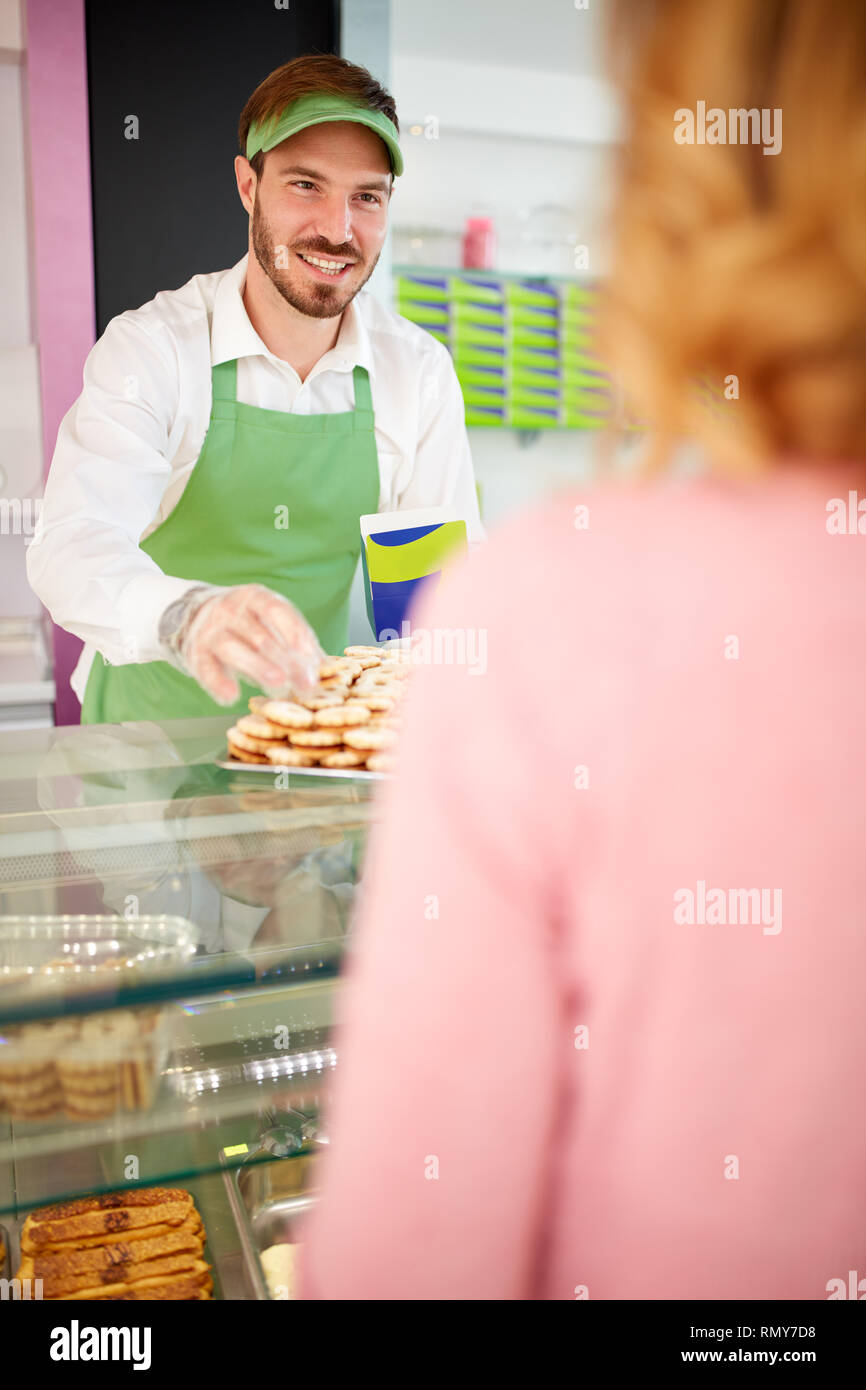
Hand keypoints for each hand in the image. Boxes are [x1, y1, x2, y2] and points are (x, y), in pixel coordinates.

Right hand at [178, 584, 322, 705]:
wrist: (191, 614)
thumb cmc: (245, 623)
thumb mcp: (268, 621)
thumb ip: (295, 640)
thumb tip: (328, 666)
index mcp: (254, 598)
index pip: (277, 611)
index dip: (296, 632)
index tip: (312, 655)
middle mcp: (230, 610)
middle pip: (261, 636)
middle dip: (286, 661)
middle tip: (306, 683)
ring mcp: (211, 631)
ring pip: (234, 649)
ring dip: (258, 667)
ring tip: (278, 684)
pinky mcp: (196, 653)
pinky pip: (206, 668)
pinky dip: (218, 682)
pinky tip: (231, 696)